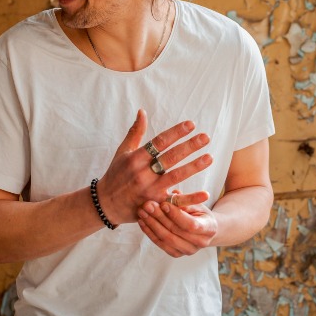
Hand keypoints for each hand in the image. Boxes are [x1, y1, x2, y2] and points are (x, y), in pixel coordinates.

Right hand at [96, 109, 211, 224]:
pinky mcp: (155, 205)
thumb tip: (142, 111)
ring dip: (194, 167)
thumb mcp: (122, 152)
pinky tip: (205, 193)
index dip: (176, 132)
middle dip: (189, 146)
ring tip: (209, 158)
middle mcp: (143, 173)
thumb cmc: (116, 174)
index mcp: (135, 158)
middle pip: (170, 157)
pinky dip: (190, 198)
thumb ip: (135, 132)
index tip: (191, 124)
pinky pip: (175, 202)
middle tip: (205, 137)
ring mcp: (150, 190)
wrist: (105, 205)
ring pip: (176, 176)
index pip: (159, 142)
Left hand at [137, 197, 217, 256]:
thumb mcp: (197, 205)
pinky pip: (161, 244)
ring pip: (166, 239)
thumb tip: (173, 194)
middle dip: (160, 217)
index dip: (176, 215)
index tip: (163, 204)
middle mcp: (201, 242)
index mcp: (209, 228)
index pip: (190, 224)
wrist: (203, 230)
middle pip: (176, 231)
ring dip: (152, 225)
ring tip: (142, 212)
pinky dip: (150, 233)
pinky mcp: (177, 254)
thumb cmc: (199, 213)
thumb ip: (186, 201)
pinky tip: (142, 222)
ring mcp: (188, 250)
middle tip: (147, 205)